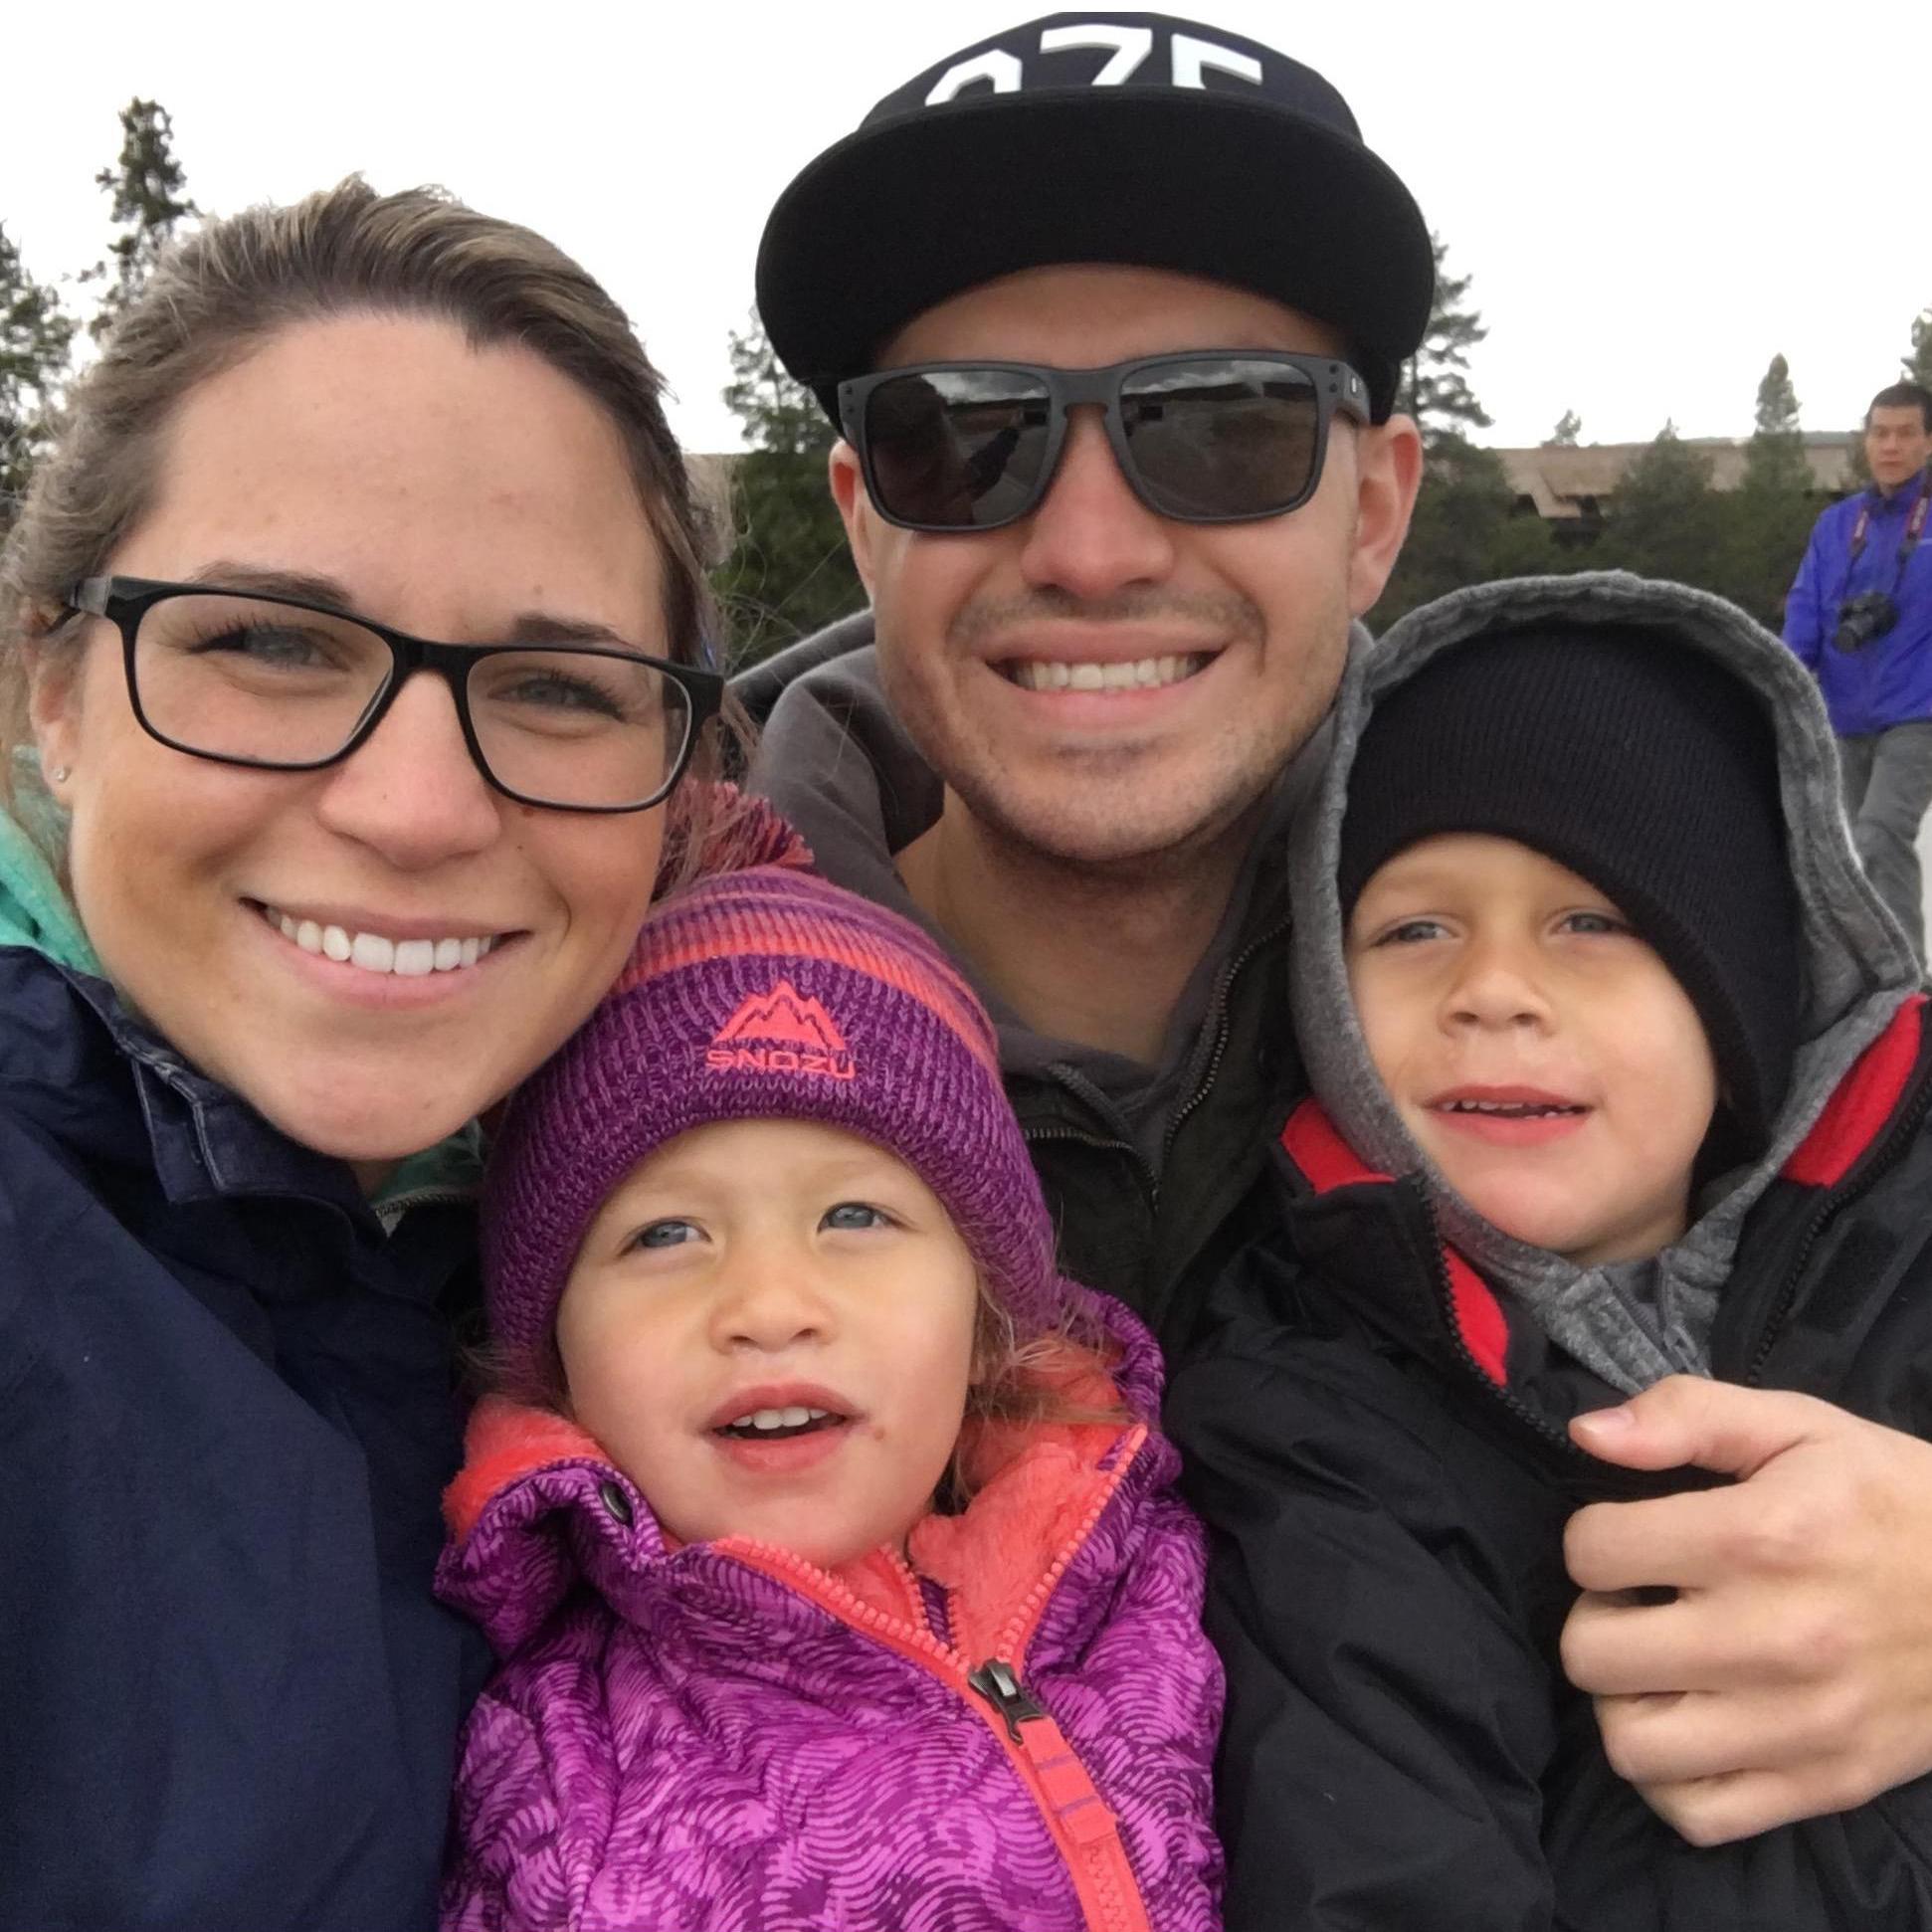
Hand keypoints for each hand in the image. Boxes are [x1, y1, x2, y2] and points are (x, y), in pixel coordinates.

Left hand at [1560, 1375, 1931, 1844]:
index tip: (1632, 1538)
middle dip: (1597, 1618)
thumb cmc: (1891, 1500)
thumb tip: (1587, 1434)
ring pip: (1630, 1746)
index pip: (1591, 1552)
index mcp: (1759, 1538)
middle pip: (1591, 1655)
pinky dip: (1672, 1779)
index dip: (1595, 1537)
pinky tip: (1691, 1726)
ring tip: (1660, 1666)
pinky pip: (1697, 1814)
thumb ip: (1685, 1414)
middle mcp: (1772, 1640)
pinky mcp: (1826, 1785)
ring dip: (1624, 1702)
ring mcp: (1800, 1725)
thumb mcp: (1798, 1426)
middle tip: (1637, 1602)